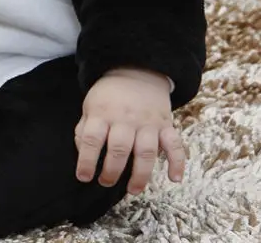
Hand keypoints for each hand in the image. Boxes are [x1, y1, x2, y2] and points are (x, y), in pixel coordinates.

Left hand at [74, 67, 185, 194]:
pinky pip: (175, 144)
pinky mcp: (165, 125)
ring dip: (140, 174)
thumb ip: (84, 130)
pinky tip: (174, 178)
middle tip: (106, 182)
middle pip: (119, 148)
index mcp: (102, 113)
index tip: (83, 177)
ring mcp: (147, 122)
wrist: (135, 71)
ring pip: (146, 151)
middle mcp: (125, 118)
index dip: (86, 161)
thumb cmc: (109, 95)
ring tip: (132, 189)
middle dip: (112, 171)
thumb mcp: (90, 106)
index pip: (92, 139)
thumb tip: (83, 155)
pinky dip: (177, 162)